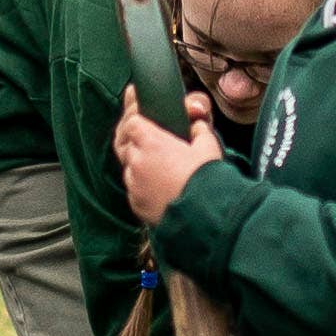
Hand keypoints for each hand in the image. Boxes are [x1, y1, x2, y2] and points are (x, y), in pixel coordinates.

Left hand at [114, 87, 221, 225]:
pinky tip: (159, 187)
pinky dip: (143, 186)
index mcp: (150, 142)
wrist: (206, 217)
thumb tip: (196, 124)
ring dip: (140, 165)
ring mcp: (133, 185)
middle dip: (137, 141)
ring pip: (129, 168)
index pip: (132, 121)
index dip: (137, 118)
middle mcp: (136, 161)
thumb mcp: (208, 146)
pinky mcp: (136, 205)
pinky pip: (134, 189)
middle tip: (153, 143)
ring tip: (159, 167)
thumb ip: (199, 130)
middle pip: (127, 144)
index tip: (144, 118)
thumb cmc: (207, 178)